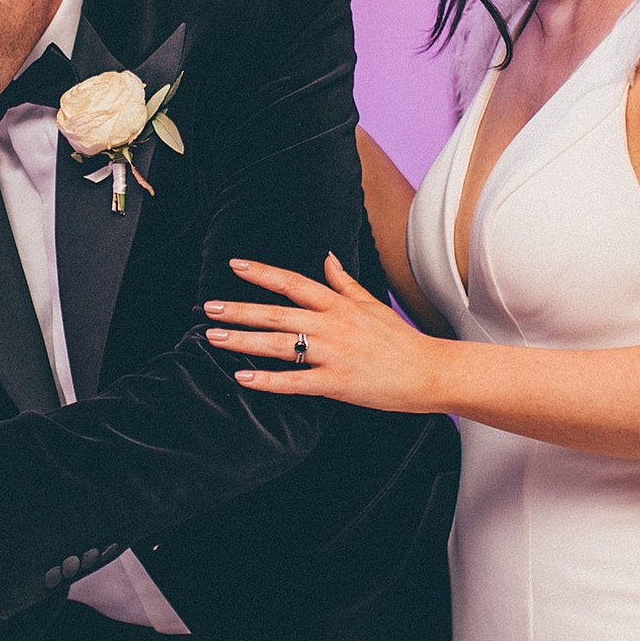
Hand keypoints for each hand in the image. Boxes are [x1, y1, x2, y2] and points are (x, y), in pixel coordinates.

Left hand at [206, 253, 445, 412]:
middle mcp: (332, 325)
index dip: (263, 273)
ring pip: (280, 344)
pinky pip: (295, 381)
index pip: (293, 283)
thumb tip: (327, 257)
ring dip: (243, 340)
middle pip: (277, 313)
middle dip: (240, 309)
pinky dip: (267, 380)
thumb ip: (344, 282)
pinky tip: (243, 377)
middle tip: (208, 308)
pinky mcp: (336, 383)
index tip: (235, 265)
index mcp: (339, 305)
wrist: (430, 371)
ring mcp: (333, 354)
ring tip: (213, 338)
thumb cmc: (399, 339)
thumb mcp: (372, 303)